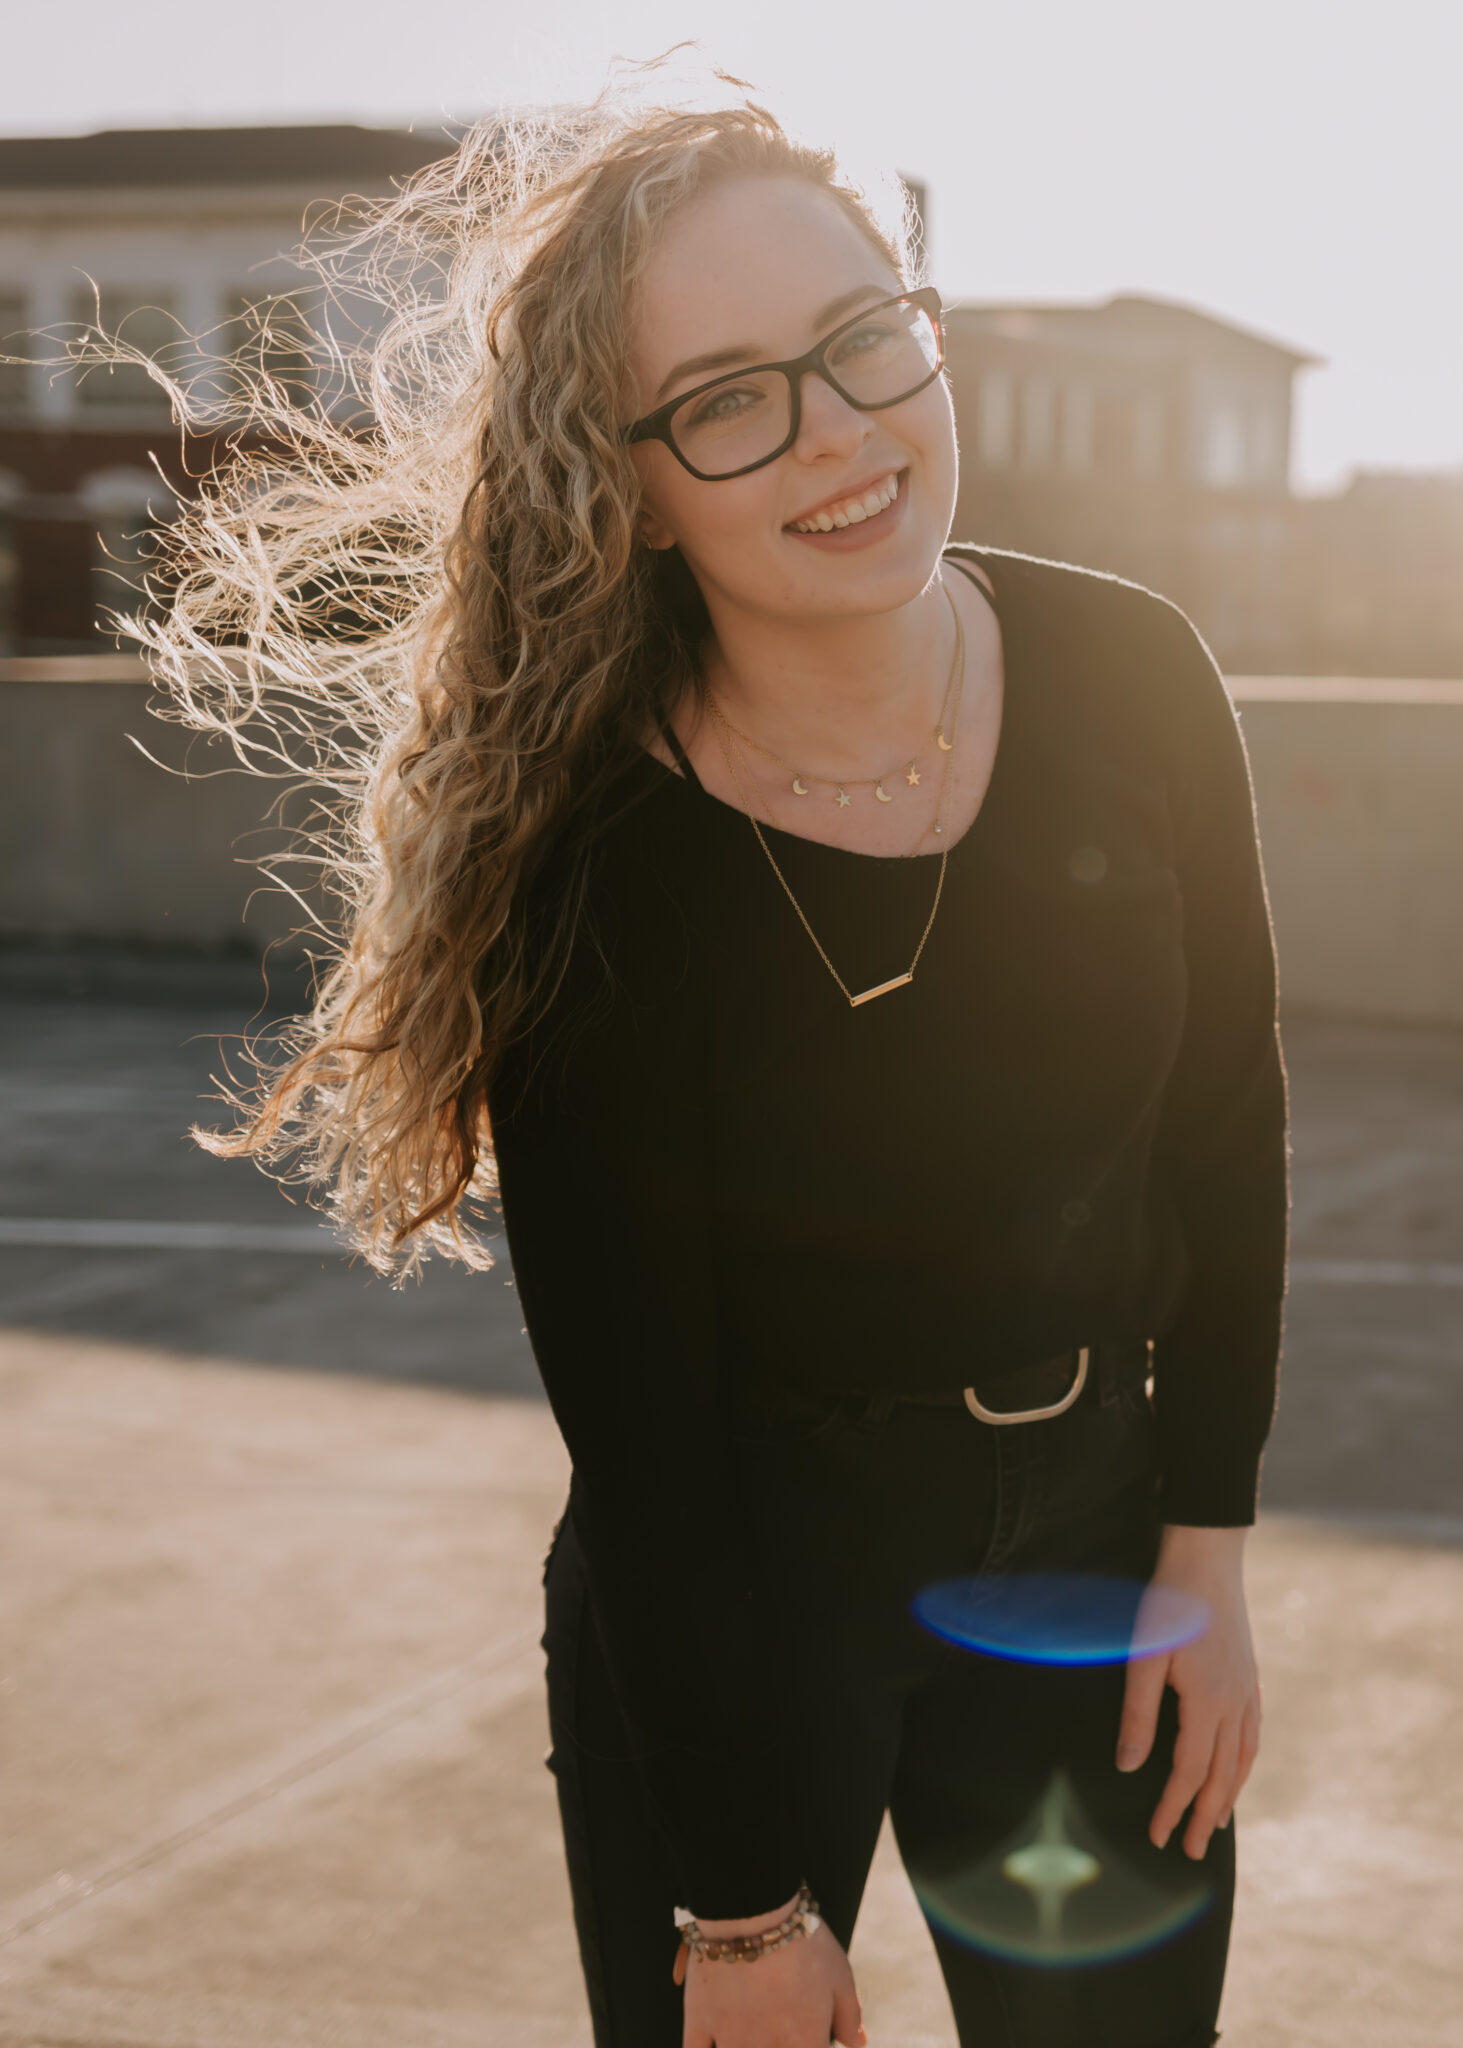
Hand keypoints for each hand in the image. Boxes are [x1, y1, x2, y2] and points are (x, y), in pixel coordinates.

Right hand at [676, 1889, 866, 2047]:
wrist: (753, 1910)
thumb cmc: (803, 1941)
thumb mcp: (839, 1975)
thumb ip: (849, 2015)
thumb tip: (858, 2043)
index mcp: (804, 2044)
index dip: (809, 2047)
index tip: (805, 2036)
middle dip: (776, 2047)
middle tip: (775, 2023)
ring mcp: (731, 2039)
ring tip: (750, 2034)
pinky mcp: (700, 2022)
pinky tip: (713, 2045)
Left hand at [1116, 1524, 1261, 1858]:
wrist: (1208, 1558)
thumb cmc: (1169, 1603)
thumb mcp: (1143, 1656)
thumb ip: (1138, 1714)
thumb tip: (1128, 1765)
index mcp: (1207, 1704)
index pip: (1188, 1773)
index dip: (1173, 1808)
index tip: (1159, 1837)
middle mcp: (1235, 1705)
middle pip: (1222, 1776)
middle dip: (1206, 1817)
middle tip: (1194, 1852)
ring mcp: (1247, 1691)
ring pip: (1243, 1759)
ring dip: (1229, 1796)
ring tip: (1218, 1823)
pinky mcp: (1249, 1676)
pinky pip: (1253, 1734)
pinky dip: (1245, 1763)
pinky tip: (1238, 1768)